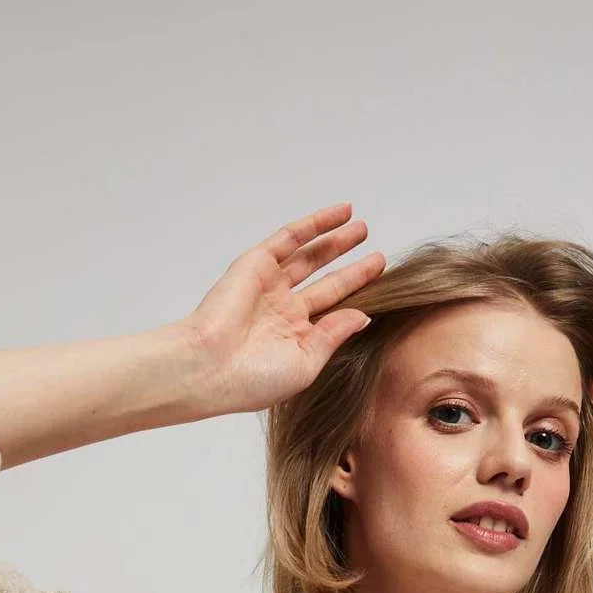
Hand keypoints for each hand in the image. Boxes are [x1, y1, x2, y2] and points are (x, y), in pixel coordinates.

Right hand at [179, 201, 385, 418]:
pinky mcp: (256, 263)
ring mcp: (270, 285)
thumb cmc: (253, 379)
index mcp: (294, 338)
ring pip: (310, 256)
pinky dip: (315, 224)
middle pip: (326, 282)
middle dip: (351, 268)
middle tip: (378, 256)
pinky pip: (290, 237)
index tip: (383, 286)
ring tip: (362, 227)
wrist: (210, 367)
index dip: (357, 298)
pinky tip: (341, 213)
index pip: (334, 312)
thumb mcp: (306, 362)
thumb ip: (334, 336)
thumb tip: (364, 315)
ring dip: (335, 241)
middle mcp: (282, 310)